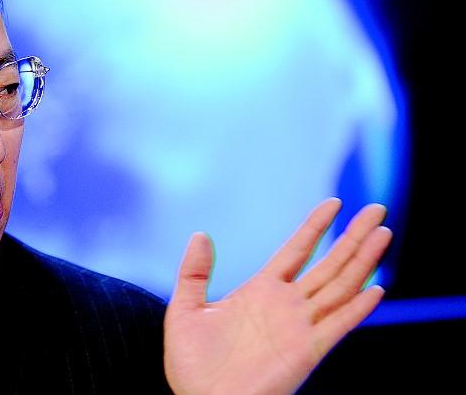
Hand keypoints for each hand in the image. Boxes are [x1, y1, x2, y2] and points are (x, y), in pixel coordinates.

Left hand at [164, 198, 391, 394]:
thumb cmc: (192, 365)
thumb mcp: (186, 309)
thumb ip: (194, 272)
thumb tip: (200, 235)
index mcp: (260, 292)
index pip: (296, 251)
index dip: (315, 227)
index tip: (333, 203)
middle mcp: (286, 306)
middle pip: (329, 264)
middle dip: (353, 236)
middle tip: (377, 209)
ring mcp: (299, 328)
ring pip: (340, 286)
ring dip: (363, 261)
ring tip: (383, 233)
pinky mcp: (306, 352)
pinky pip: (337, 325)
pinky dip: (357, 308)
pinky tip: (376, 289)